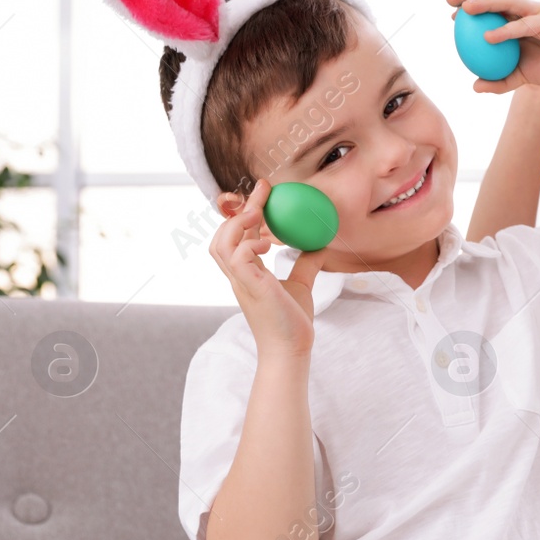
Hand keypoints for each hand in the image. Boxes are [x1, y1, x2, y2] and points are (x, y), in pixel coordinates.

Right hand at [211, 178, 330, 361]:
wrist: (291, 349)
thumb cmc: (292, 322)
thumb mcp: (301, 285)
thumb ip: (305, 264)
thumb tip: (320, 244)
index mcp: (247, 272)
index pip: (238, 236)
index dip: (245, 212)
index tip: (263, 191)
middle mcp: (239, 276)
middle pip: (222, 235)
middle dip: (238, 209)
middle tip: (261, 189)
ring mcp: (241, 282)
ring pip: (220, 245)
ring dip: (235, 225)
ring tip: (256, 213)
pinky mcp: (250, 288)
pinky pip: (237, 259)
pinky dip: (248, 245)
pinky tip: (266, 243)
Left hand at [445, 0, 539, 96]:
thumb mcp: (520, 78)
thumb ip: (498, 81)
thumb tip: (474, 86)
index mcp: (517, 18)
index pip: (490, 5)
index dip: (469, 4)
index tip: (451, 15)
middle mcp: (525, 10)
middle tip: (449, 0)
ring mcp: (538, 13)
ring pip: (507, 2)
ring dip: (484, 3)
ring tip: (465, 10)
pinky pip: (523, 25)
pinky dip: (505, 30)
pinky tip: (488, 37)